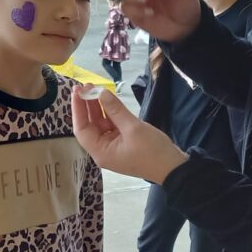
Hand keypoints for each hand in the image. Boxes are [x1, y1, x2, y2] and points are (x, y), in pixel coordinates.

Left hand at [71, 84, 187, 184]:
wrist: (173, 168)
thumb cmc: (152, 151)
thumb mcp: (133, 127)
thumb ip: (115, 110)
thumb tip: (101, 92)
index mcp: (101, 152)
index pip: (81, 129)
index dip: (78, 109)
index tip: (77, 91)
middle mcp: (103, 150)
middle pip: (89, 125)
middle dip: (86, 105)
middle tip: (85, 84)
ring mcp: (112, 146)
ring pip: (100, 123)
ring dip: (97, 107)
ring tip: (94, 87)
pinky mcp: (122, 142)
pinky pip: (111, 125)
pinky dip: (109, 112)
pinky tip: (107, 98)